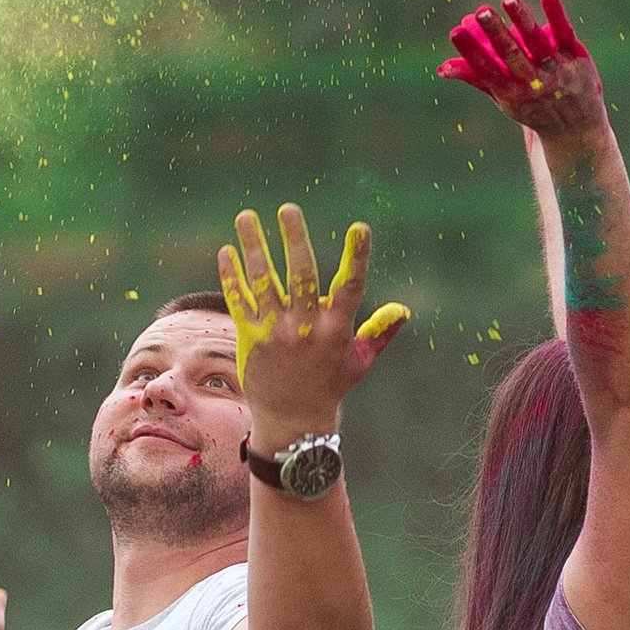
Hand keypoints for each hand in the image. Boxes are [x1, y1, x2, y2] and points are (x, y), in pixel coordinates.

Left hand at [216, 204, 409, 433]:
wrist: (293, 421)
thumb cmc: (329, 387)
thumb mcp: (359, 362)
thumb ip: (379, 333)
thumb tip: (402, 310)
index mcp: (336, 330)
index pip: (350, 286)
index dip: (357, 257)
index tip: (360, 228)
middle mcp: (306, 328)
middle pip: (301, 275)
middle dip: (295, 239)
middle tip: (289, 209)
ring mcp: (276, 333)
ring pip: (264, 281)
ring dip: (254, 246)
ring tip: (247, 216)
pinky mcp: (251, 339)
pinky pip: (240, 300)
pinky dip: (232, 274)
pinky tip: (227, 251)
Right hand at [438, 0, 607, 151]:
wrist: (576, 128)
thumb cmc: (532, 107)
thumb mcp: (504, 98)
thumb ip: (476, 78)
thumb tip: (441, 68)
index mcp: (511, 93)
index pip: (487, 70)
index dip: (471, 51)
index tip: (456, 31)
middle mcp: (533, 82)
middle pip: (512, 55)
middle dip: (496, 33)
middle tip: (482, 11)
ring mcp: (556, 68)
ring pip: (537, 42)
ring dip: (523, 20)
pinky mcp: (575, 56)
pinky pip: (564, 33)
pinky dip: (556, 15)